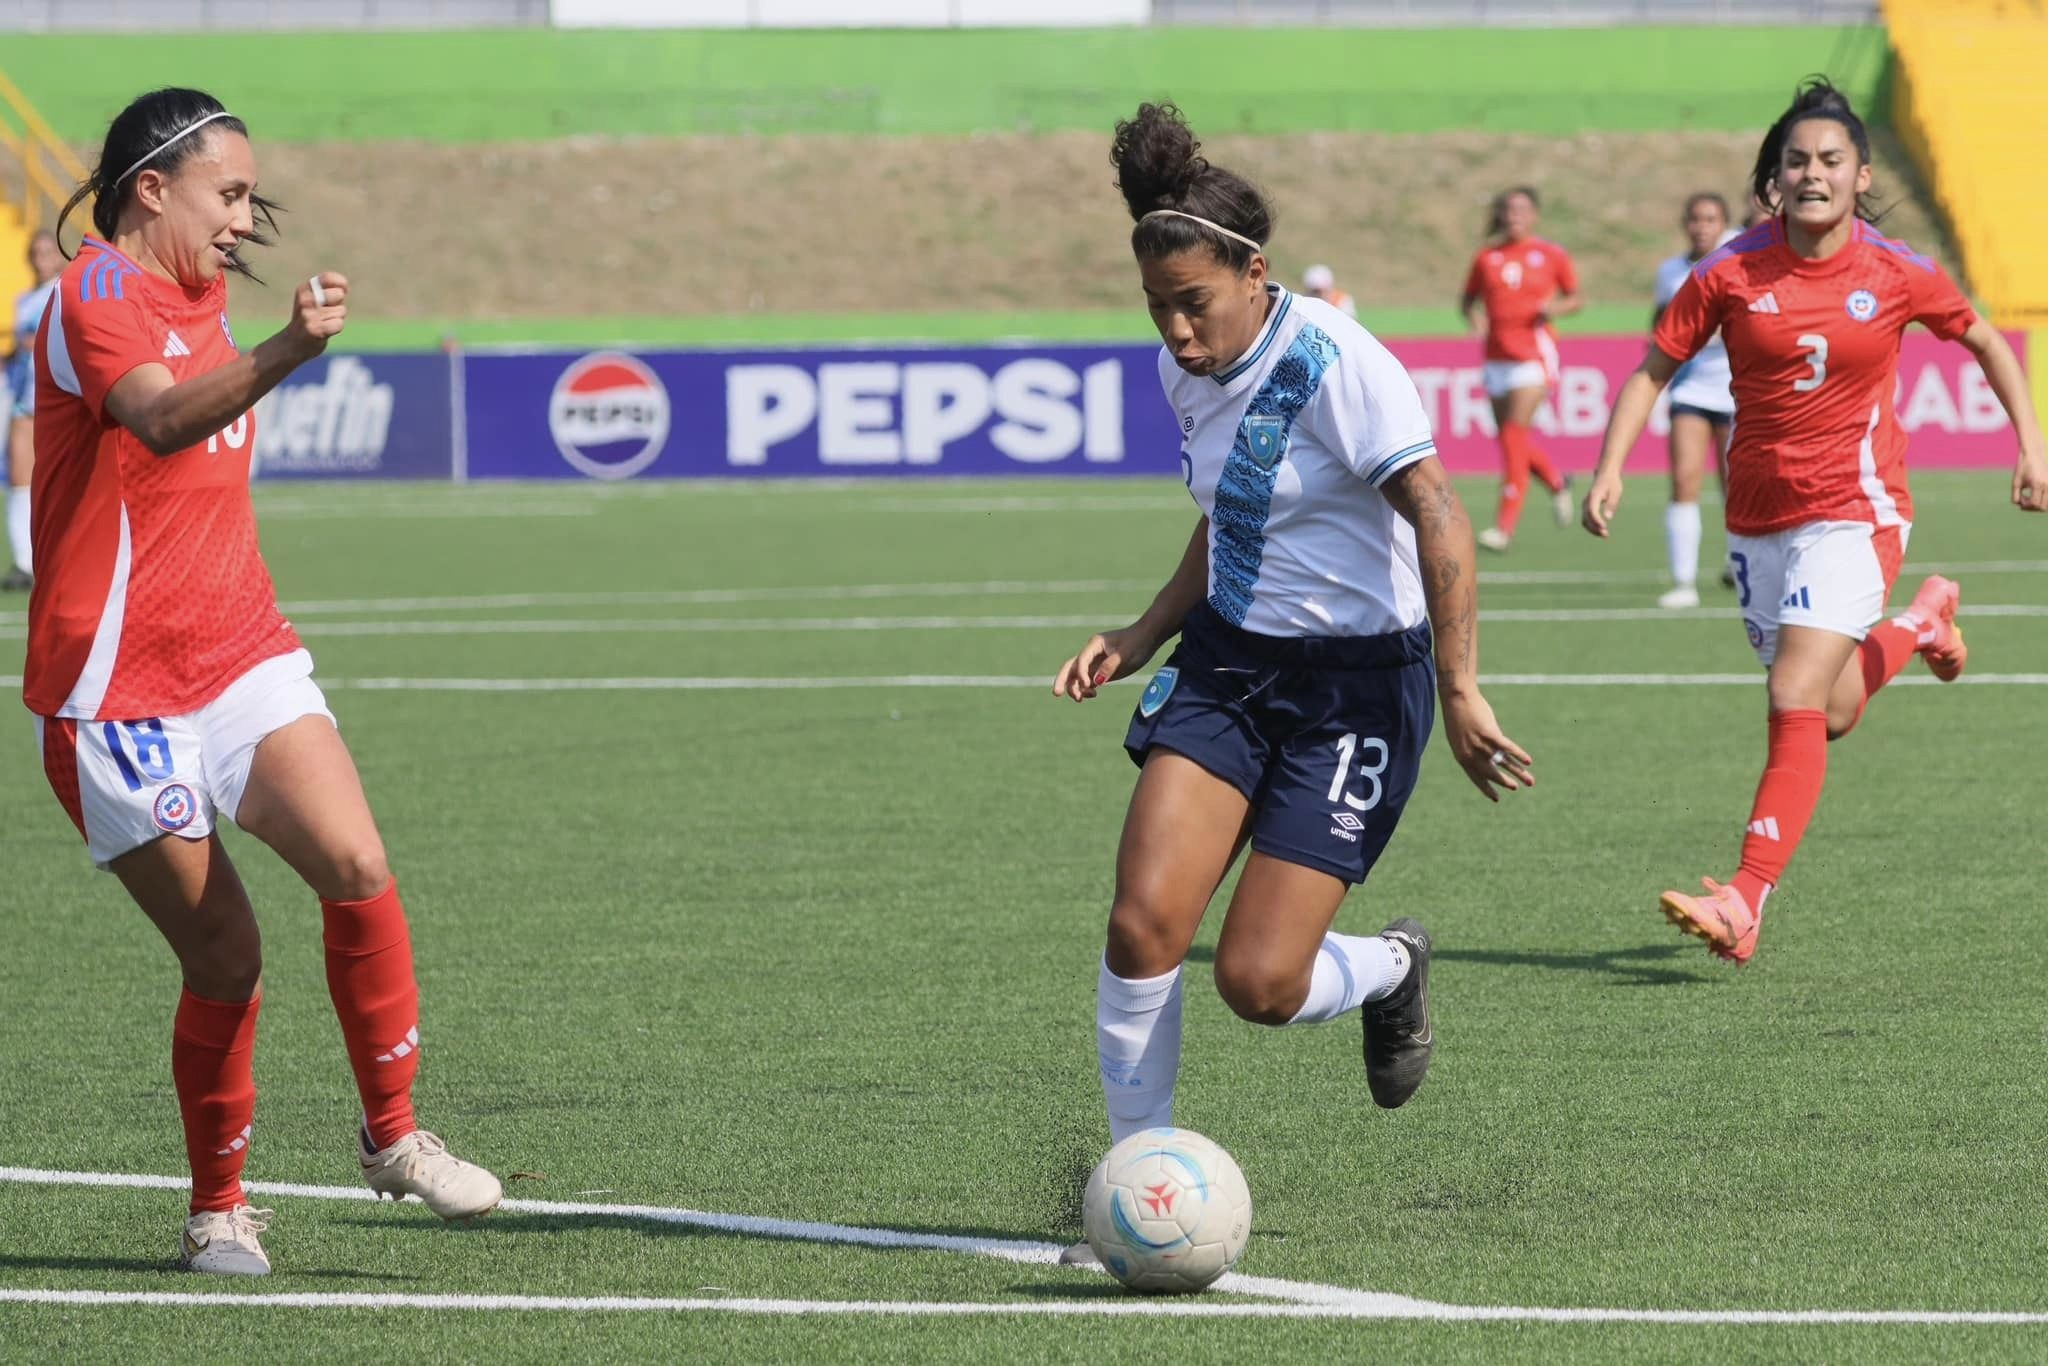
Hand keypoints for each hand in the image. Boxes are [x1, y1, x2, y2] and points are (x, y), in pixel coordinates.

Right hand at [284, 271, 347, 359]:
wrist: (292, 343)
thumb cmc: (310, 318)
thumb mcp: (313, 299)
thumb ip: (328, 290)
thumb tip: (344, 288)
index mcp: (304, 289)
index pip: (328, 278)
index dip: (341, 284)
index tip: (342, 291)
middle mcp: (305, 299)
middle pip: (339, 294)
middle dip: (338, 304)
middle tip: (326, 313)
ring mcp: (308, 315)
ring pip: (341, 311)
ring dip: (337, 318)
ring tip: (323, 322)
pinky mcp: (315, 329)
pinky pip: (339, 324)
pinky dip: (336, 328)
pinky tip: (325, 331)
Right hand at [1052, 624, 1160, 702]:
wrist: (1148, 638)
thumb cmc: (1137, 642)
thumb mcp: (1125, 655)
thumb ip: (1110, 667)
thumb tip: (1095, 682)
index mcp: (1095, 644)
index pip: (1081, 659)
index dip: (1080, 673)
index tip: (1088, 685)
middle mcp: (1091, 653)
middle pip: (1070, 666)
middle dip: (1063, 680)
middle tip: (1056, 693)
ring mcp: (1095, 663)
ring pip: (1077, 676)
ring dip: (1075, 687)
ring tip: (1080, 699)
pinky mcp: (1101, 671)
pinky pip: (1087, 681)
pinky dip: (1085, 689)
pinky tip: (1092, 696)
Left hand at [1440, 687, 1533, 801]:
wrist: (1456, 697)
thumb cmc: (1458, 715)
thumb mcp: (1461, 737)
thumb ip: (1472, 749)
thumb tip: (1487, 756)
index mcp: (1462, 757)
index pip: (1476, 778)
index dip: (1487, 789)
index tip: (1496, 799)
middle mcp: (1471, 754)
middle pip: (1492, 773)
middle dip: (1505, 782)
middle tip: (1516, 788)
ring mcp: (1481, 745)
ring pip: (1503, 763)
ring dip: (1519, 772)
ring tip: (1530, 781)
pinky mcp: (1490, 734)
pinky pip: (1508, 748)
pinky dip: (1519, 755)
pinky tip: (1528, 761)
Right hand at [1581, 471, 1623, 536]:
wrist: (1605, 475)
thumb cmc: (1612, 483)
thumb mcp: (1616, 492)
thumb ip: (1611, 504)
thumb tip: (1608, 518)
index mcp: (1594, 496)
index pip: (1592, 511)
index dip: (1597, 520)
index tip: (1605, 527)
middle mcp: (1587, 501)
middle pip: (1587, 518)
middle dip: (1595, 528)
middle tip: (1606, 535)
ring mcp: (1585, 505)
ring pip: (1585, 521)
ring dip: (1593, 529)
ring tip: (1604, 535)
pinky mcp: (1587, 508)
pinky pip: (1586, 520)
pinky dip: (1592, 526)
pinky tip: (1600, 530)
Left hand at [2014, 448, 2047, 511]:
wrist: (2034, 454)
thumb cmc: (2023, 467)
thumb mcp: (2016, 482)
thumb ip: (2016, 495)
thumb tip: (2019, 505)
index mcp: (2037, 484)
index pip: (2035, 504)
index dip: (2026, 506)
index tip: (2020, 499)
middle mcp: (2047, 485)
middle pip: (2043, 507)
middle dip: (2032, 508)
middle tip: (2024, 501)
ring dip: (2038, 506)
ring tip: (2030, 499)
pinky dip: (2043, 501)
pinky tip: (2035, 495)